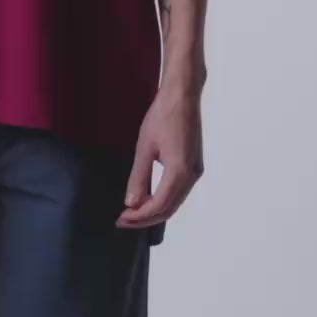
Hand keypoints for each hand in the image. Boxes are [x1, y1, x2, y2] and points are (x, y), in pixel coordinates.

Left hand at [115, 85, 203, 233]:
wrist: (183, 96)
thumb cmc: (162, 116)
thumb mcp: (145, 147)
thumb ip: (139, 177)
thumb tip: (132, 203)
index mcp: (179, 171)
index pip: (159, 205)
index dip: (139, 217)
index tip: (121, 219)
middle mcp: (192, 175)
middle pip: (169, 208)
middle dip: (146, 218)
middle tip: (123, 220)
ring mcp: (196, 171)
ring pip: (175, 202)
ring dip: (154, 210)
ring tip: (132, 212)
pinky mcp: (194, 166)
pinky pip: (179, 192)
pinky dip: (163, 200)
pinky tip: (148, 199)